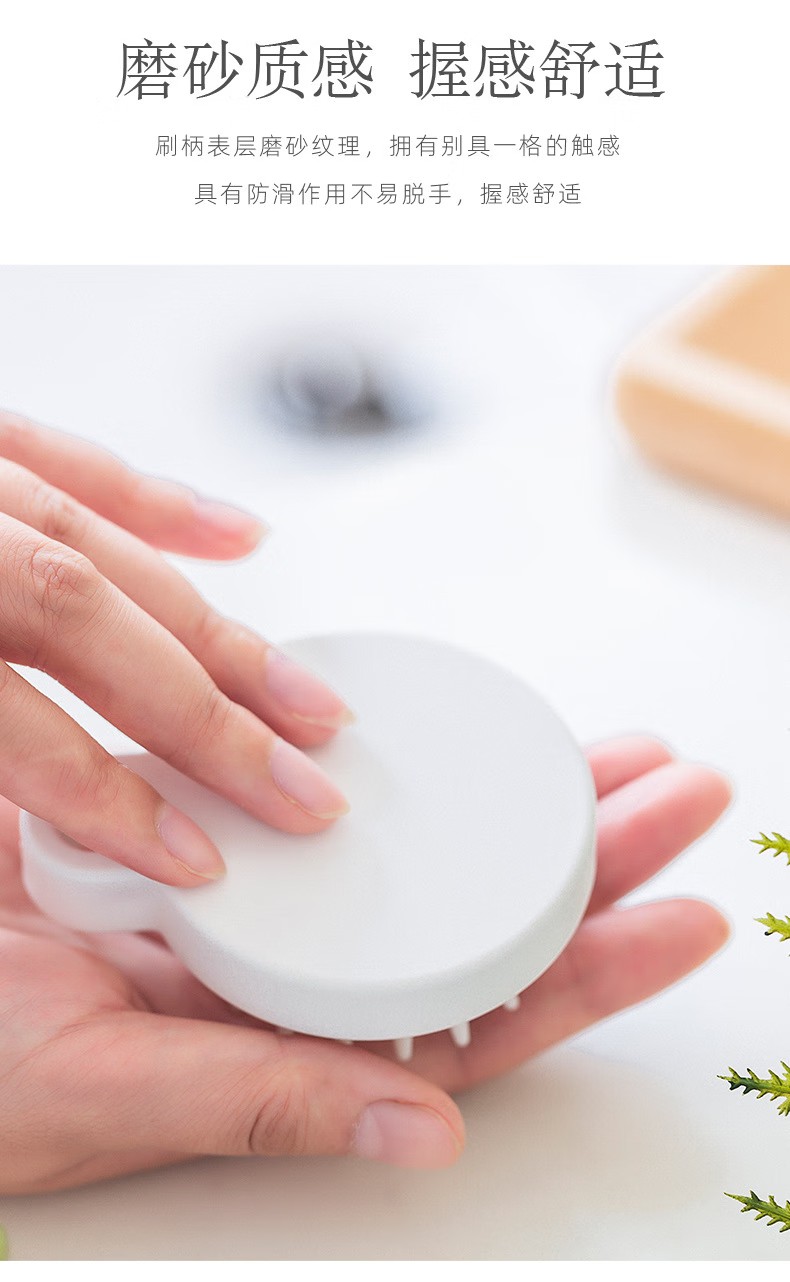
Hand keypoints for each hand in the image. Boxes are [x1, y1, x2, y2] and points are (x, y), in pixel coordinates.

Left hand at [0, 412, 351, 885]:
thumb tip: (26, 880)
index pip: (15, 729)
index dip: (112, 800)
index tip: (192, 859)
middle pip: (86, 621)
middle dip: (209, 713)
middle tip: (298, 788)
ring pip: (98, 544)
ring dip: (213, 623)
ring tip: (304, 695)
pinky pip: (68, 458)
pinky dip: (158, 501)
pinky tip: (233, 536)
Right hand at [0, 735, 729, 1192]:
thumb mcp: (114, 1089)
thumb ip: (264, 1102)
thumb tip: (426, 1127)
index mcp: (300, 1045)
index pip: (486, 1014)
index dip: (596, 969)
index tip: (687, 917)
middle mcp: (303, 974)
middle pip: (483, 918)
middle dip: (597, 856)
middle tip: (679, 794)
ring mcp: (268, 900)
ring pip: (428, 854)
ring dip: (524, 803)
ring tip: (611, 756)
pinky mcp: (214, 828)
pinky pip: (334, 798)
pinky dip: (403, 763)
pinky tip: (451, 732)